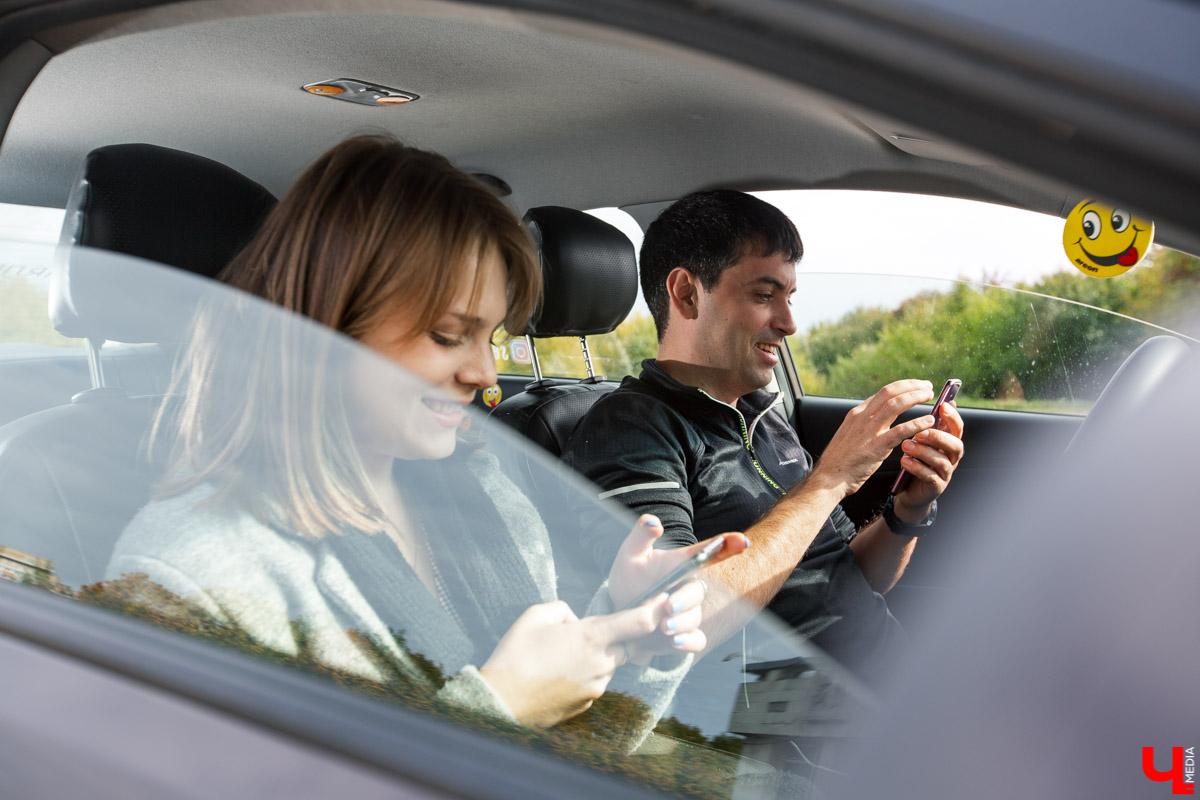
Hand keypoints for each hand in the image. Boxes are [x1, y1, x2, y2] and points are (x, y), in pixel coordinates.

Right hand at [479, 599, 661, 726]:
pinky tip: (554, 674)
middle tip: (578, 634)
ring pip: (606, 663)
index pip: (639, 622)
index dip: (657, 609)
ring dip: (591, 656)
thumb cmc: (515, 655)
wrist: (501, 702)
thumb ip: (564, 610)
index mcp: (592, 637)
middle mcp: (602, 664)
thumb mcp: (535, 616)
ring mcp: (596, 687)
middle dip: (611, 636)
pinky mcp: (588, 704)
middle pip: (624, 644)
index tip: (667, 600)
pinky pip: (593, 681)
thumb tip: (575, 621)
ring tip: (555, 657)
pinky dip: (581, 674)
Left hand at [605, 515, 747, 663]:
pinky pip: (696, 640)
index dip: (728, 545)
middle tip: (669, 605)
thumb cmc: (629, 580)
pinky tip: (672, 641)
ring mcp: (688, 612)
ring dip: (681, 622)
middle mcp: (688, 588)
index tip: (742, 542)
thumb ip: (641, 535)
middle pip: (698, 590)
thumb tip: (653, 522)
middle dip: (686, 599)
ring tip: (662, 625)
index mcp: (681, 564)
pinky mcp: (685, 635)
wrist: (619, 614)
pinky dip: (687, 641)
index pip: (708, 552)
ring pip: (695, 616)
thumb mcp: (630, 555)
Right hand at [811, 379, 937, 497]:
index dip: (903, 387)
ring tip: (929, 397)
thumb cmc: (841, 461)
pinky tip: (928, 421)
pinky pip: (900, 430)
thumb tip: (880, 418)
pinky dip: (917, 423)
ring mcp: (868, 431)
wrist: (829, 479)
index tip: (916, 386)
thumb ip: (865, 425)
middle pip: (890, 392)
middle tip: (927, 386)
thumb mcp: (850, 435)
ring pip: (895, 405)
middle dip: (911, 386)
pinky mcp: (875, 446)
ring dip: (915, 397)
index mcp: (856, 414)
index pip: (883, 392)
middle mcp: (862, 418)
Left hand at [894, 400, 964, 518]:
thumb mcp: (921, 440)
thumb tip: (927, 397)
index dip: (953, 417)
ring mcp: (945, 473)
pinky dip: (917, 468)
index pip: (957, 427)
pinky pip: (930, 477)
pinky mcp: (936, 486)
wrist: (909, 489)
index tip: (943, 405)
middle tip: (920, 432)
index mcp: (948, 442)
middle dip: (938, 436)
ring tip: (905, 446)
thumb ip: (926, 423)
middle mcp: (951, 457)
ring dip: (924, 452)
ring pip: (942, 461)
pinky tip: (905, 461)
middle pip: (956, 444)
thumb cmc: (916, 459)